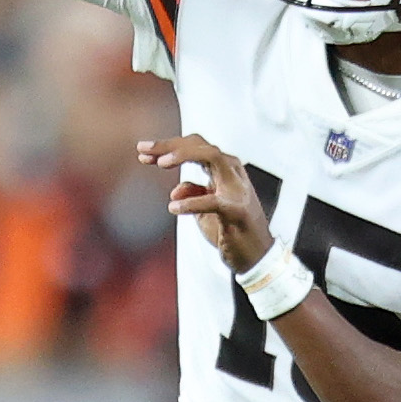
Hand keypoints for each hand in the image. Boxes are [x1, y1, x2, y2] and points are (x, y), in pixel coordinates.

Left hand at [137, 133, 275, 270]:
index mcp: (225, 170)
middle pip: (201, 145)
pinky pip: (212, 201)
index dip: (168, 145)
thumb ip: (193, 194)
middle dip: (170, 144)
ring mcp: (236, 190)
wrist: (257, 257)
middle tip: (143, 149)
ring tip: (160, 163)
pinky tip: (173, 207)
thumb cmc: (232, 229)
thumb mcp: (206, 210)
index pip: (195, 146)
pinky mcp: (237, 211)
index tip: (142, 152)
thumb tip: (175, 191)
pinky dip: (191, 202)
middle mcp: (232, 173)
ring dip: (184, 156)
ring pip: (212, 156)